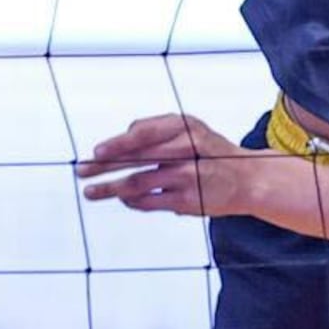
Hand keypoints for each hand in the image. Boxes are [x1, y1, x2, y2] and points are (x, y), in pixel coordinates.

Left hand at [75, 112, 252, 220]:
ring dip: (110, 189)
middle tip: (82, 171)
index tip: (96, 152)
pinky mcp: (187, 201)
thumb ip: (156, 129)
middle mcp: (186, 149)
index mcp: (184, 127)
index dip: (117, 144)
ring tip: (91, 192)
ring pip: (138, 183)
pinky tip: (122, 199)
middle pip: (136, 157)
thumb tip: (120, 139)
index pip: (143, 133)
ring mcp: (187, 176)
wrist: (246, 178)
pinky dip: (132, 201)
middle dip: (104, 166)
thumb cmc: (210, 151)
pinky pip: (149, 202)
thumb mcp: (189, 128)